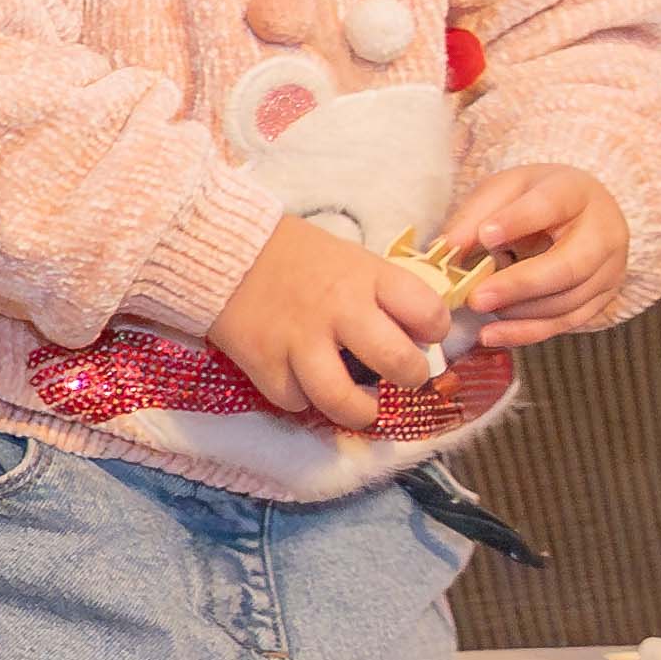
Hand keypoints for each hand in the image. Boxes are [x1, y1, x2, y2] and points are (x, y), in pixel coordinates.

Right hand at [211, 214, 460, 426]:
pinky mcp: (263, 361)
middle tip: (404, 377)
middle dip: (411, 378)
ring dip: (361, 411)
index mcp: (366, 277)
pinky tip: (303, 384)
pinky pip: (294, 400)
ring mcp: (299, 339)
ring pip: (342, 399)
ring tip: (364, 407)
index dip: (435, 330)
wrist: (225, 247)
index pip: (427, 311)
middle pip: (397, 362)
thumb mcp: (349, 258)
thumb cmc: (296, 254)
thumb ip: (380, 292)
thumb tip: (412, 335)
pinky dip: (301, 398)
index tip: (425, 335)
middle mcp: (339, 309)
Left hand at [433, 164, 632, 348]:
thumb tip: (448, 247)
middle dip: (520, 285)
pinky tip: (491, 334)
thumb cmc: (536, 199)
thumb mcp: (505, 190)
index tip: (485, 235)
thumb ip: (476, 214)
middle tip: (476, 297)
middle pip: (569, 266)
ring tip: (478, 306)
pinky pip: (565, 323)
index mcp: (578, 193)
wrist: (579, 214)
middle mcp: (603, 233)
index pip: (551, 205)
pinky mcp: (600, 300)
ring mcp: (608, 270)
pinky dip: (525, 333)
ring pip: (567, 301)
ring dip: (518, 311)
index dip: (518, 221)